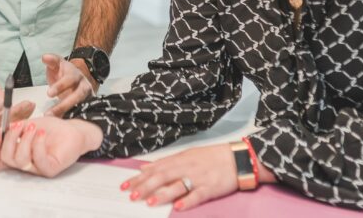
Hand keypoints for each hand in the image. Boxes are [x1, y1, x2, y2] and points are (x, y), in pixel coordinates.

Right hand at [0, 117, 103, 177]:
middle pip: (6, 159)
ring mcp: (36, 168)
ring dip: (24, 139)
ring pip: (20, 160)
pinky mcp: (50, 169)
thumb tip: (0, 130)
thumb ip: (13, 129)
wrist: (72, 130)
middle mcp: (24, 164)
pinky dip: (38, 144)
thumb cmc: (51, 129)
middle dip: (9, 139)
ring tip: (33, 126)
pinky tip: (42, 133)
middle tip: (18, 125)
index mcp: (16, 154)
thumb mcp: (26, 125)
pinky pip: (38, 160)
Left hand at [42, 53, 95, 116]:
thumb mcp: (57, 64)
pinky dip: (72, 120)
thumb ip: (52, 61)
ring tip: (53, 120)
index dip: (60, 86)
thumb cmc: (63, 73)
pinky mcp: (86, 108)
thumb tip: (45, 57)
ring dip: (67, 114)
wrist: (75, 81)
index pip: (70, 80)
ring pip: (80, 107)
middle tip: (49, 113)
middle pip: (78, 96)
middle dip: (64, 105)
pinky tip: (61, 126)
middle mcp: (84, 86)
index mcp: (76, 75)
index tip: (48, 94)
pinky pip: (81, 115)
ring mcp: (87, 98)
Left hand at [120, 143, 238, 209]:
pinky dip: (187, 201)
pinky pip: (197, 195)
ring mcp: (198, 178)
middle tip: (131, 195)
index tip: (124, 185)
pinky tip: (177, 207)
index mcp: (179, 159)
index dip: (138, 178)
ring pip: (177, 186)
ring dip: (162, 194)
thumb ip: (165, 162)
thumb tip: (144, 167)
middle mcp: (186, 168)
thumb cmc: (210, 157)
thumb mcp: (186, 155)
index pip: (154, 169)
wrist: (237, 158)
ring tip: (149, 202)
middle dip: (145, 186)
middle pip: (162, 177)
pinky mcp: (210, 188)